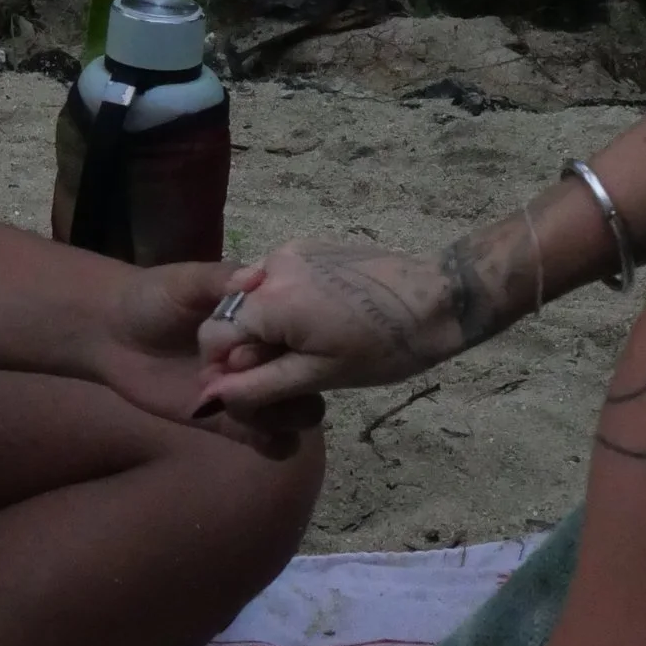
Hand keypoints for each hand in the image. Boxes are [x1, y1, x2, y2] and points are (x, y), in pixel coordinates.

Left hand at [89, 258, 324, 459]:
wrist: (115, 333)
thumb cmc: (155, 297)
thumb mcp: (185, 281)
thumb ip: (219, 279)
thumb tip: (256, 276)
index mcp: (267, 321)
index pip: (303, 337)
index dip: (288, 346)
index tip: (253, 346)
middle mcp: (268, 358)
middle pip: (309, 381)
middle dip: (290, 387)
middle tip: (245, 380)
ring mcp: (252, 392)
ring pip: (295, 415)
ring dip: (281, 416)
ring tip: (241, 407)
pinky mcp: (232, 423)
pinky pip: (269, 441)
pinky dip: (273, 442)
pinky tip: (254, 432)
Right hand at [197, 241, 468, 412]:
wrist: (438, 297)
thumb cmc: (382, 346)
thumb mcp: (318, 375)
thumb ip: (257, 386)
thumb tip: (207, 398)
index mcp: (269, 300)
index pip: (213, 337)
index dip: (224, 369)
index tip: (253, 389)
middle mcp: (270, 266)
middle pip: (232, 315)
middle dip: (246, 347)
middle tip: (287, 373)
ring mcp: (290, 251)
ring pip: (253, 298)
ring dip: (266, 327)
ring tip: (307, 349)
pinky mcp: (309, 247)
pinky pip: (276, 280)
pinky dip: (283, 305)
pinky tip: (318, 323)